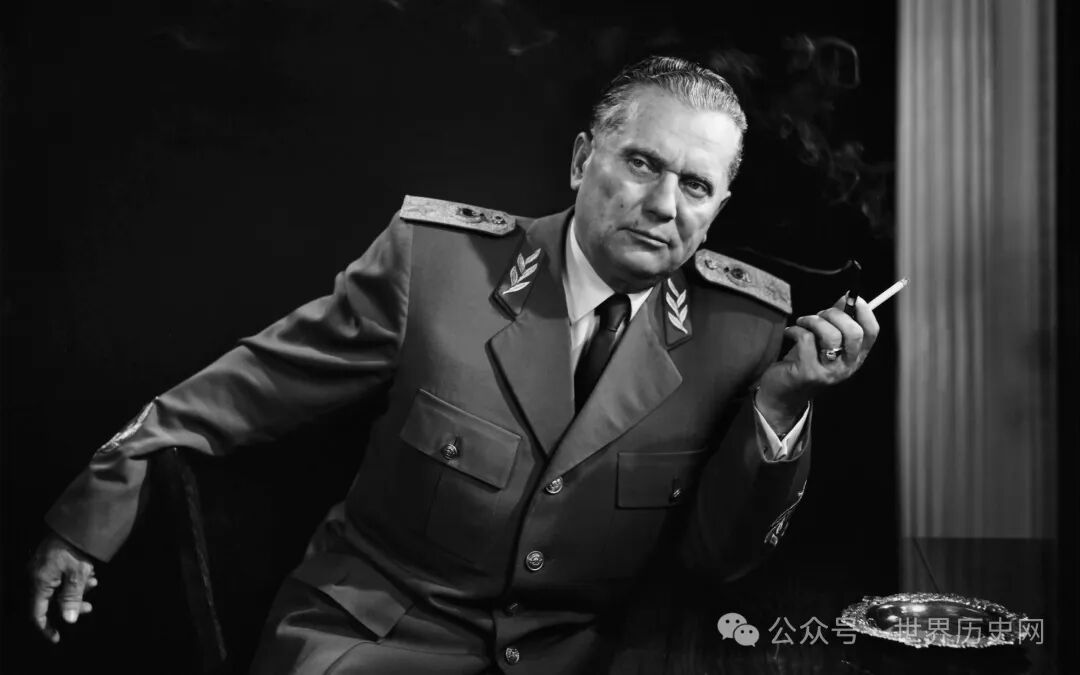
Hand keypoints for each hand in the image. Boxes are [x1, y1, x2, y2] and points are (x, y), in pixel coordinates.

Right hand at [29, 532, 97, 642]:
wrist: (76, 521)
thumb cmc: (77, 548)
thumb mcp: (78, 574)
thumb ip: (72, 598)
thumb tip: (68, 620)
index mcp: (39, 582)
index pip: (37, 614)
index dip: (46, 628)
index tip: (57, 638)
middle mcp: (36, 576)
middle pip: (49, 602)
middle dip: (70, 606)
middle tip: (89, 607)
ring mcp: (41, 568)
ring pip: (56, 589)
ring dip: (75, 591)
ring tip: (93, 583)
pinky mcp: (48, 561)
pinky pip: (58, 577)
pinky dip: (73, 580)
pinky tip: (90, 574)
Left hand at [756, 295, 879, 430]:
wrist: (782, 393)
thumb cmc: (803, 362)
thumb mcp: (823, 341)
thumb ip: (836, 321)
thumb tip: (846, 297)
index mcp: (855, 356)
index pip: (871, 332)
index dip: (864, 311)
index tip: (852, 297)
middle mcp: (847, 366)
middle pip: (854, 332)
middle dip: (835, 314)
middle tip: (819, 315)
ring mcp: (829, 372)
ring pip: (831, 335)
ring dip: (814, 320)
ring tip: (802, 322)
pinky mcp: (809, 373)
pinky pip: (806, 340)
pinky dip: (796, 330)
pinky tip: (789, 333)